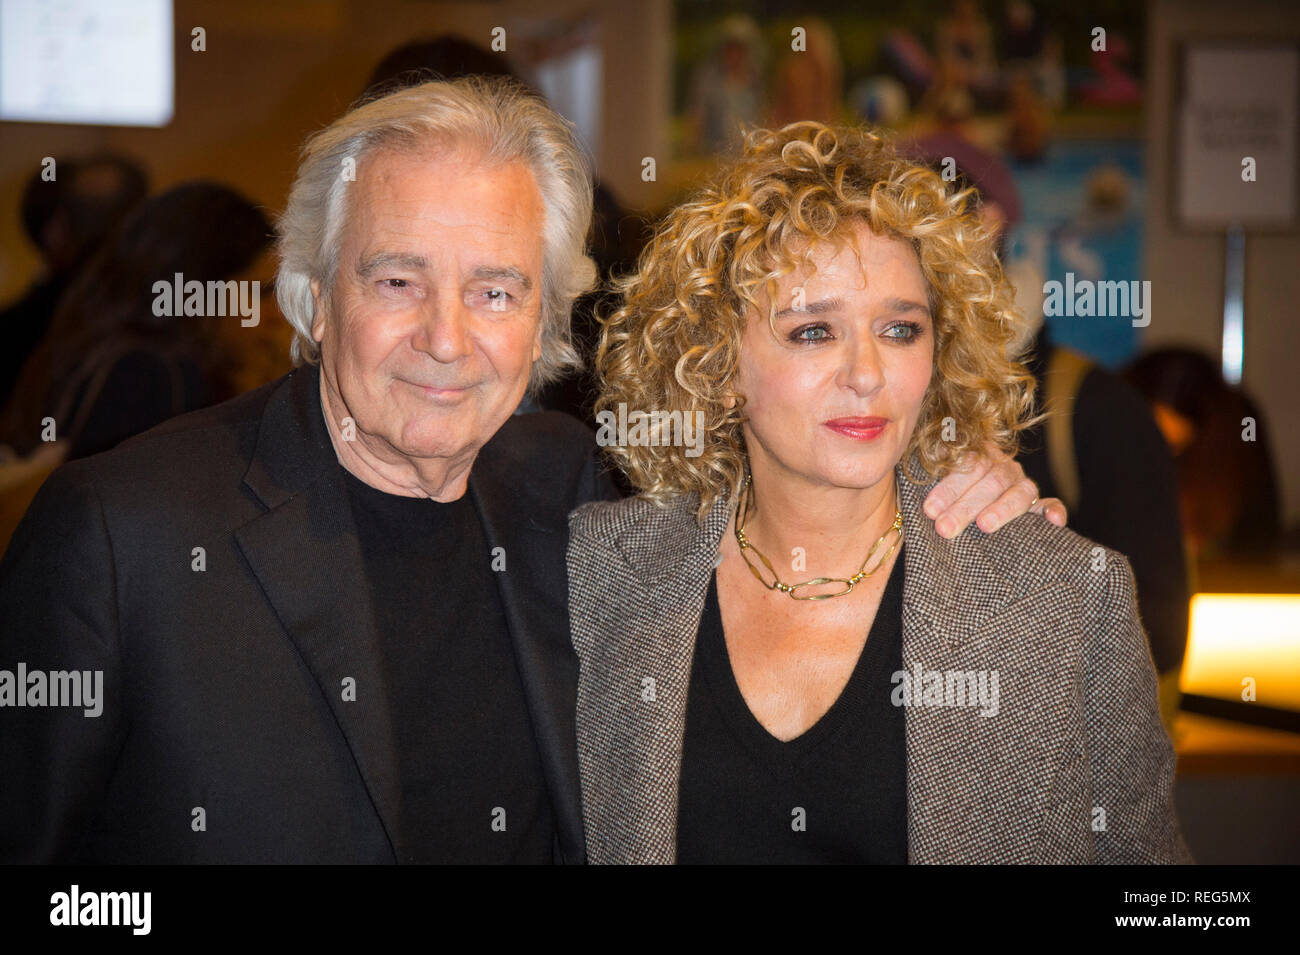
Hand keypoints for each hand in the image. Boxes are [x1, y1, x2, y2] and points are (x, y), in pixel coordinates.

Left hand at [922, 441, 1067, 537]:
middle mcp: (1003, 467)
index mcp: (978, 454)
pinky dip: (1054, 511)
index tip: (930, 509)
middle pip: (990, 481)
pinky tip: (1053, 521)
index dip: (949, 487)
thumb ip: (929, 466)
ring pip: (1018, 493)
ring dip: (1002, 509)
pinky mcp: (1040, 506)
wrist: (962, 500)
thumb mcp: (933, 475)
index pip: (968, 465)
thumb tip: (922, 471)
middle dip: (965, 506)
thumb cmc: (943, 493)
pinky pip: (1051, 505)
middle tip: (945, 528)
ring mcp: (1023, 485)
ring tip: (985, 525)